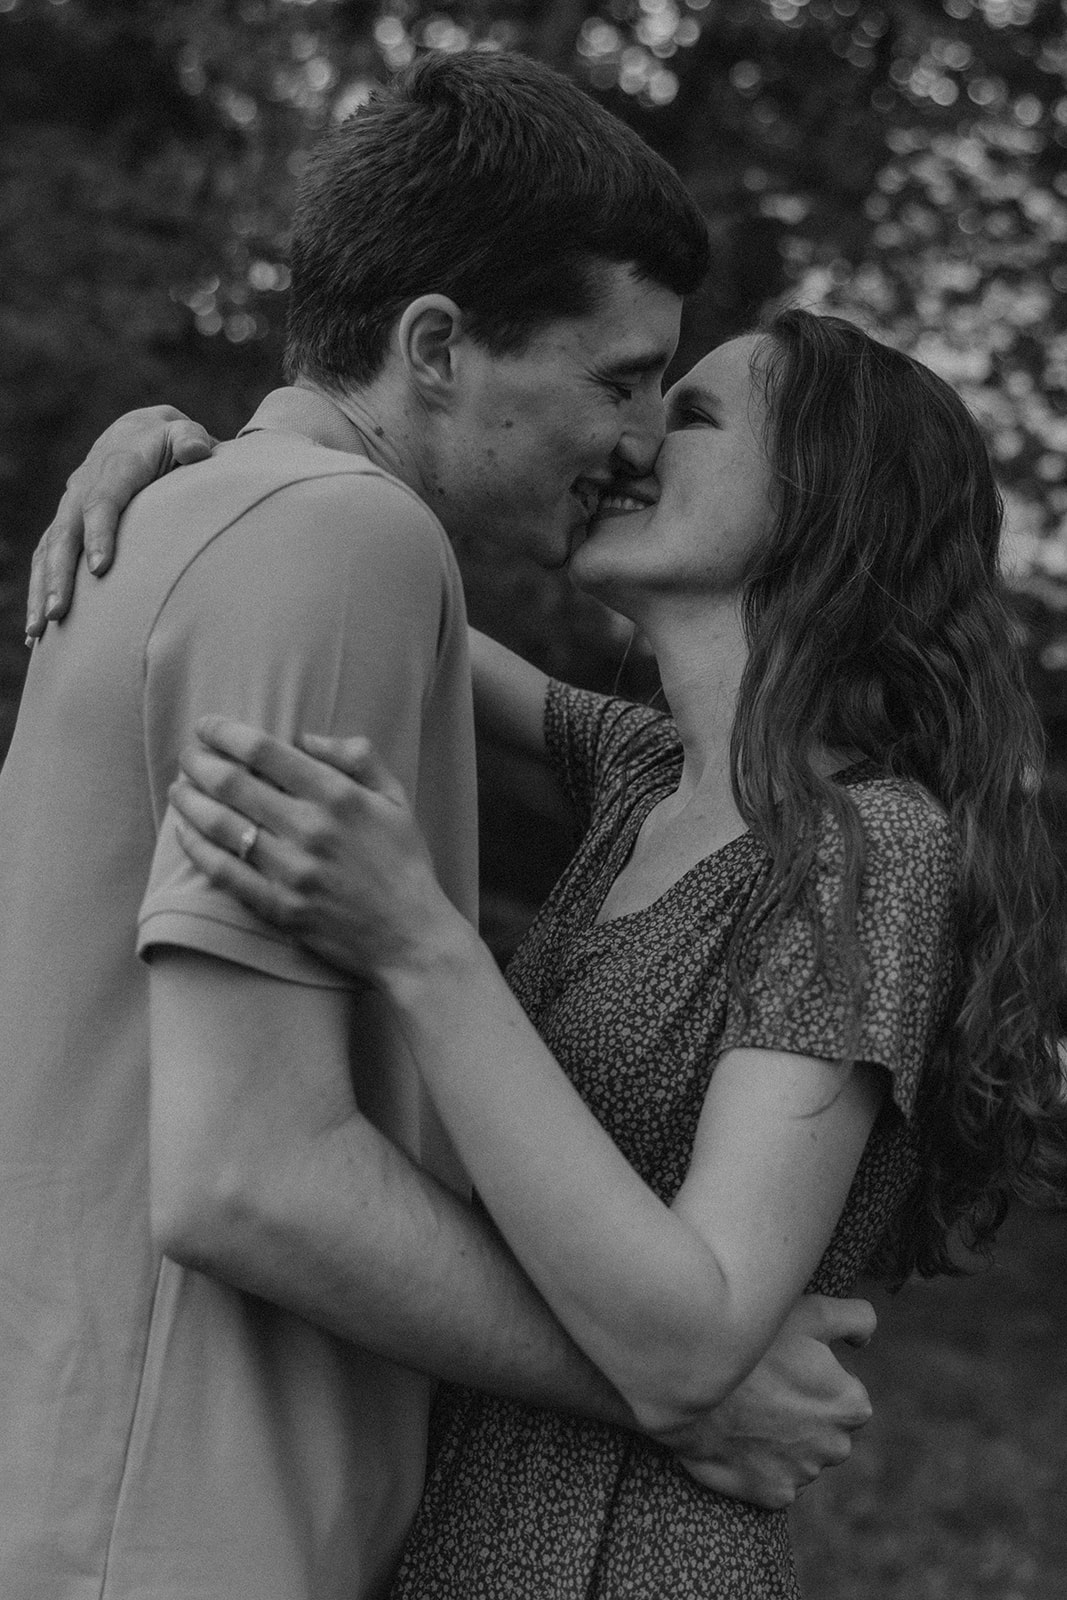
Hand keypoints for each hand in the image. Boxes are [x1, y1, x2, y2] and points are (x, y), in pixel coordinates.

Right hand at [26, 407, 213, 640]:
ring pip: (48, 551)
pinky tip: (38, 634)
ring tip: (39, 631)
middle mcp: (82, 490)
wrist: (134, 434)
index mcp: (113, 470)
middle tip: (58, 614)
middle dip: (59, 575)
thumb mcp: (182, 434)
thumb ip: (190, 440)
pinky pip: (45, 560)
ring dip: (42, 591)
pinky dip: (39, 592)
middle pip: (65, 534)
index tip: (99, 569)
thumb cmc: (168, 442)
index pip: (103, 503)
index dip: (99, 534)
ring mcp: (70, 510)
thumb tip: (197, 451)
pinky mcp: (66, 527)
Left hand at [169, 717, 462, 982]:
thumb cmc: (404, 863)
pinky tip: (184, 834)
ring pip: (222, 826)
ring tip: (178, 789)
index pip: (266, 752)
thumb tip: (304, 737)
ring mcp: (291, 871)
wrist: (410, 937)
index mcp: (338, 795)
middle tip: (186, 756)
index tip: (206, 726)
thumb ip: (357, 757)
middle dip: (200, 763)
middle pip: (234, 784)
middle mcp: (309, 829)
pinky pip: (224, 873)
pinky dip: (197, 849)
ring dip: (190, 802)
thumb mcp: (395, 798)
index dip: (227, 733)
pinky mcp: (278, 907)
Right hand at [668, 1294, 875, 1508]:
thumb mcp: (812, 1312)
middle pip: (825, 1427)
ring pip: (801, 1454)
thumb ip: (857, 1319)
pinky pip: (775, 1479)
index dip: (814, 1376)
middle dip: (804, 1413)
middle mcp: (837, 1446)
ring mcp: (804, 1475)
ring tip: (747, 1410)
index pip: (845, 1392)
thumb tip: (865, 1340)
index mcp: (852, 1404)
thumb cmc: (756, 1344)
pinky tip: (740, 1437)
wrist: (695, 1385)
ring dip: (783, 1439)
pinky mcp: (774, 1495)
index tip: (786, 1366)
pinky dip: (761, 1463)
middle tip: (765, 1387)